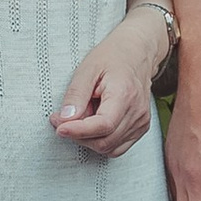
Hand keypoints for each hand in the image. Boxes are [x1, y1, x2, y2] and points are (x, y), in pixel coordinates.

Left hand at [53, 3, 172, 162]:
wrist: (136, 53)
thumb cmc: (112, 57)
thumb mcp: (87, 69)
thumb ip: (75, 95)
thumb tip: (65, 120)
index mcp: (125, 94)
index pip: (102, 125)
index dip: (78, 131)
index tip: (59, 128)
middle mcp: (137, 112)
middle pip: (104, 141)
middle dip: (78, 135)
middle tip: (62, 119)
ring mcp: (141, 122)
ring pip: (109, 148)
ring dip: (88, 139)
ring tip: (83, 115)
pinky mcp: (140, 128)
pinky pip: (117, 146)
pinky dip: (100, 140)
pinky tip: (94, 122)